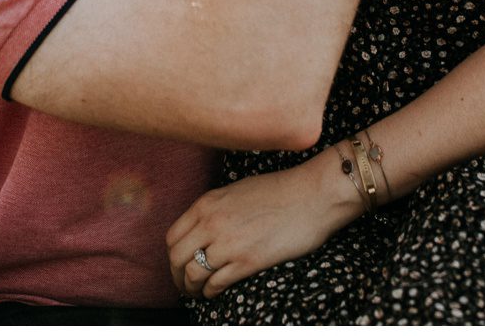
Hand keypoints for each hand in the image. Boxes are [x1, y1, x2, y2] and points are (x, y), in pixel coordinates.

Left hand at [164, 151, 365, 300]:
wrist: (312, 195)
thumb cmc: (281, 190)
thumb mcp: (237, 191)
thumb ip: (216, 209)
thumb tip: (204, 228)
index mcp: (207, 203)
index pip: (172, 236)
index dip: (173, 255)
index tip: (179, 264)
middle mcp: (211, 222)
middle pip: (176, 258)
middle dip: (177, 275)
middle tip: (184, 284)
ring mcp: (228, 242)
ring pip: (192, 274)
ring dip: (191, 288)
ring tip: (198, 292)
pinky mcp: (247, 261)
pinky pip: (215, 283)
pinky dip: (210, 292)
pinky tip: (215, 293)